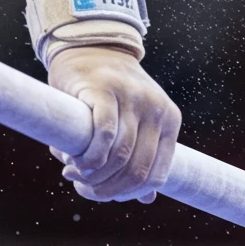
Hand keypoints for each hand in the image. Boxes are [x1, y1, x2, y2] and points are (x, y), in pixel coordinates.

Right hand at [47, 46, 181, 202]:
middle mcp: (157, 111)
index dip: (129, 194)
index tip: (105, 195)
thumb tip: (147, 199)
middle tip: (84, 187)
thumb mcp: (135, 122)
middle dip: (108, 189)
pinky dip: (89, 157)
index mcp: (170, 122)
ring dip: (94, 175)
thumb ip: (142, 156)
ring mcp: (134, 99)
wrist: (93, 47)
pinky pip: (104, 134)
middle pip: (137, 170)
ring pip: (119, 156)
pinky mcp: (107, 90)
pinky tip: (74, 161)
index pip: (157, 175)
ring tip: (74, 174)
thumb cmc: (112, 93)